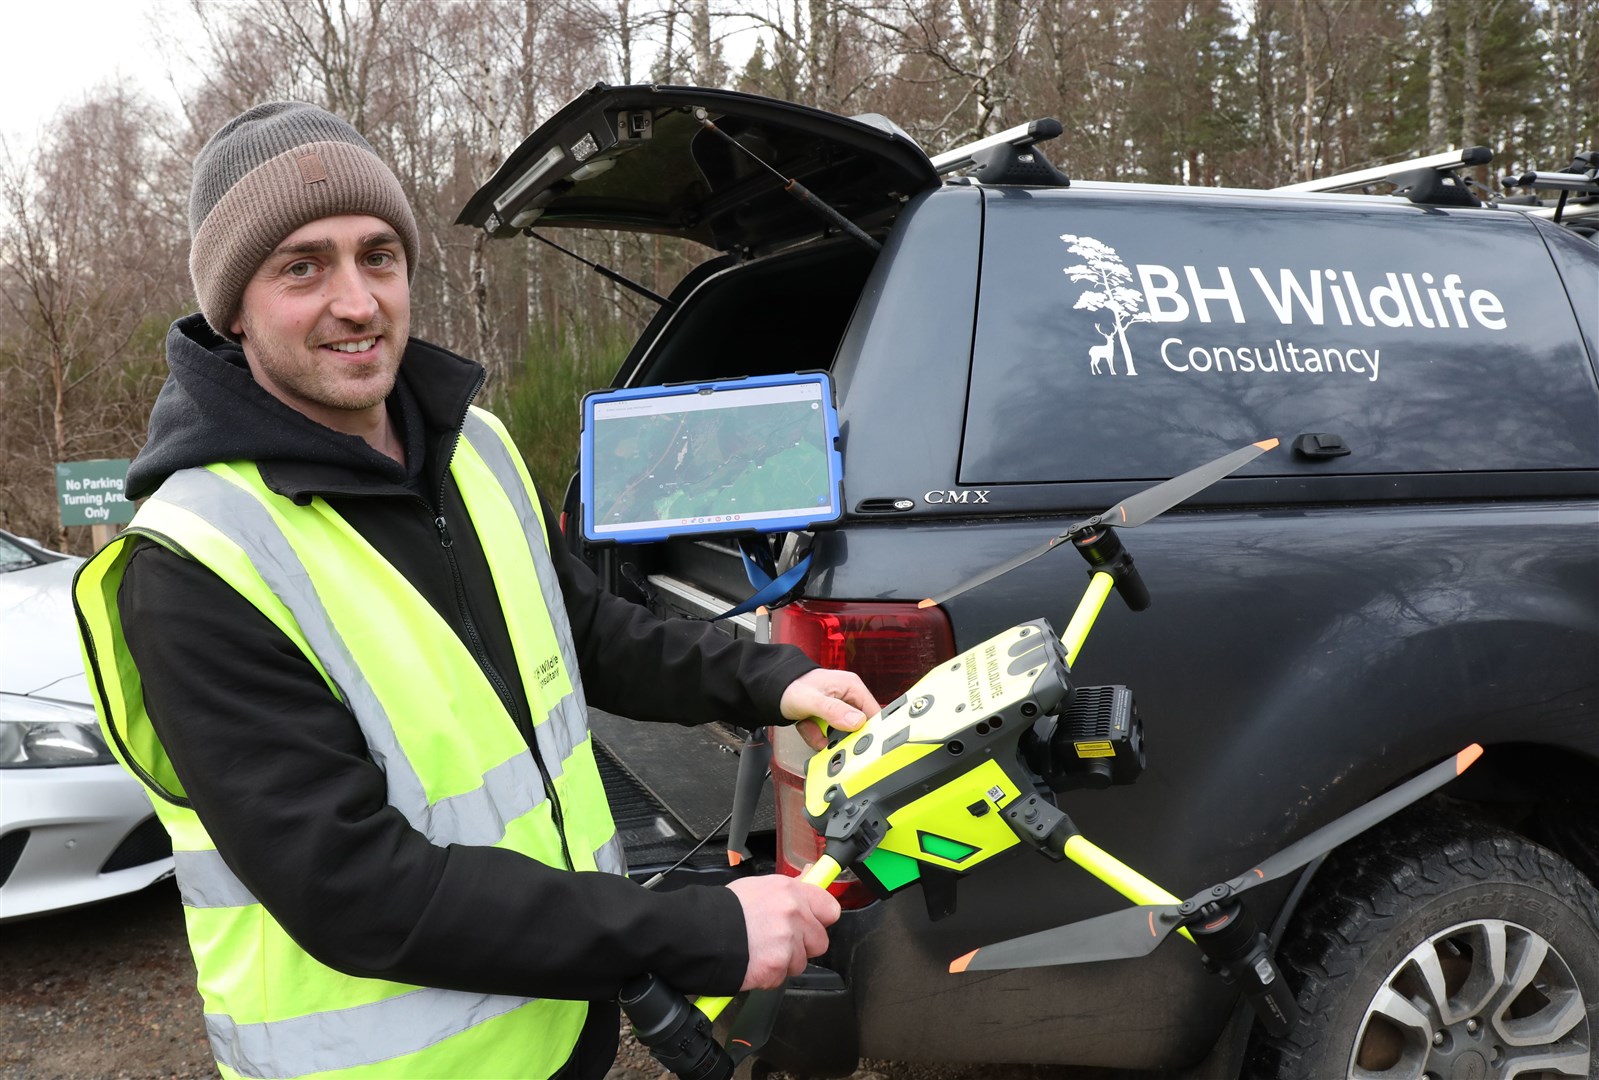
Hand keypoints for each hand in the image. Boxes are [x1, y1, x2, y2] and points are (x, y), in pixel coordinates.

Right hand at [726, 874, 841, 990]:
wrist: (699, 933)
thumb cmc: (724, 910)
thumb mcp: (759, 887)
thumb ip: (789, 887)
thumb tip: (810, 875)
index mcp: (790, 891)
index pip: (830, 908)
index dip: (820, 918)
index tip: (813, 921)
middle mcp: (793, 915)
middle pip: (820, 941)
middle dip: (803, 945)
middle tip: (780, 940)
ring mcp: (786, 942)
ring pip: (801, 962)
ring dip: (785, 961)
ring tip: (761, 950)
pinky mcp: (776, 967)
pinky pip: (782, 977)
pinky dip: (769, 975)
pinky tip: (753, 961)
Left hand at [779, 668, 880, 749]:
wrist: (770, 689)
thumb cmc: (790, 686)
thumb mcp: (813, 700)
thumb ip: (834, 711)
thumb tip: (857, 722)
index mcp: (852, 687)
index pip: (873, 712)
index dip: (869, 730)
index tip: (859, 744)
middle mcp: (847, 697)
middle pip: (857, 727)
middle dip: (839, 737)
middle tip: (825, 737)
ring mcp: (837, 709)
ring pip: (841, 734)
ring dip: (823, 737)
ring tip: (810, 727)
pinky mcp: (827, 718)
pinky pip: (827, 735)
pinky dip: (815, 735)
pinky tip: (806, 726)